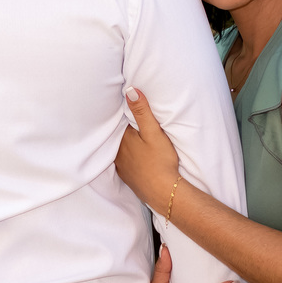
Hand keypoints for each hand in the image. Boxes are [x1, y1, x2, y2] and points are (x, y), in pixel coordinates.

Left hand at [116, 87, 180, 208]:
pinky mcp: (127, 177)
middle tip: (127, 120)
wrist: (164, 192)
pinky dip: (127, 158)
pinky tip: (133, 157)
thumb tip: (129, 90)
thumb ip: (142, 111)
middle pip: (118, 136)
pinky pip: (123, 163)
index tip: (125, 107)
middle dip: (123, 129)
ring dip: (124, 144)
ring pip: (119, 149)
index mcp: (123, 139)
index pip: (119, 122)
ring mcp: (121, 166)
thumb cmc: (160, 161)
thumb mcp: (154, 132)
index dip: (123, 114)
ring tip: (130, 137)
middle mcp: (117, 152)